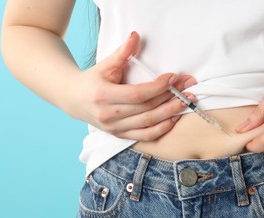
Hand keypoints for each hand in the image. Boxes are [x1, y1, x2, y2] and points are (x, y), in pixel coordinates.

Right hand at [65, 32, 196, 140]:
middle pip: (147, 109)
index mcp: (103, 96)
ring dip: (171, 113)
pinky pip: (145, 136)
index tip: (174, 77)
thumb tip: (136, 36)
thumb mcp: (105, 65)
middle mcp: (109, 115)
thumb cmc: (92, 80)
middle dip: (171, 98)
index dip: (159, 87)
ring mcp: (114, 128)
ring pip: (149, 124)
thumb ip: (122, 53)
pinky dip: (162, 129)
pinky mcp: (119, 135)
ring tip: (187, 102)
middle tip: (189, 88)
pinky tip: (174, 118)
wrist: (74, 99)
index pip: (138, 94)